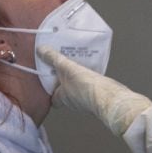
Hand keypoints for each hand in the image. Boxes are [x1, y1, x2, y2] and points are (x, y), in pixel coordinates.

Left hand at [36, 47, 151, 135]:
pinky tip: (91, 69)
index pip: (52, 99)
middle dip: (64, 82)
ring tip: (77, 65)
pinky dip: (89, 80)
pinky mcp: (97, 97)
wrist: (109, 96)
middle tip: (64, 68)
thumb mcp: (66, 68)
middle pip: (65, 93)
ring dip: (77, 80)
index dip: (50, 90)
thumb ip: (53, 59)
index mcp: (62, 98)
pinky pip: (90, 87)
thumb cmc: (86, 87)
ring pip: (78, 90)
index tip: (49, 79)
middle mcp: (73, 102)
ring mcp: (86, 101)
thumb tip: (41, 50)